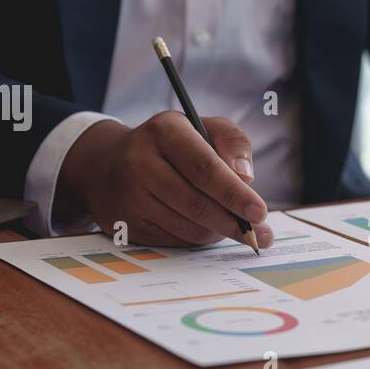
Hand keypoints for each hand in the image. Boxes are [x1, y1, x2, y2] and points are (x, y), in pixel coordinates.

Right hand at [56, 112, 274, 247]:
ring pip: (186, 227)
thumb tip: (246, 177)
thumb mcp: (203, 127)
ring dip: (217, 233)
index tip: (260, 212)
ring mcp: (129, 195)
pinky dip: (196, 238)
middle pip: (196, 204)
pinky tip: (205, 228)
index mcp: (164, 131)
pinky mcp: (125, 223)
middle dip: (233, 223)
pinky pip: (173, 240)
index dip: (234, 193)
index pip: (204, 168)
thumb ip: (233, 142)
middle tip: (259, 235)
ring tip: (234, 228)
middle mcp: (139, 161)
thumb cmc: (172, 145)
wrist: (109, 163)